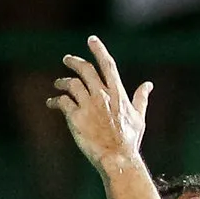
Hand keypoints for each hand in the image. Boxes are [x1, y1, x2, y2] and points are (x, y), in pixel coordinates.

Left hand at [47, 35, 151, 172]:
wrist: (117, 158)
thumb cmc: (129, 141)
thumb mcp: (139, 117)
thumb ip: (141, 98)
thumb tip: (148, 85)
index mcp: (117, 93)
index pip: (107, 65)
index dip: (98, 50)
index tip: (91, 40)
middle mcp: (101, 95)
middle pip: (85, 69)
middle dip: (74, 61)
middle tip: (67, 59)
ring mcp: (87, 105)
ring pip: (70, 83)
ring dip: (62, 81)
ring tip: (58, 84)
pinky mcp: (75, 117)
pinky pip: (61, 101)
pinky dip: (54, 100)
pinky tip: (51, 103)